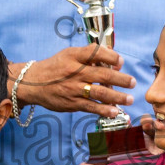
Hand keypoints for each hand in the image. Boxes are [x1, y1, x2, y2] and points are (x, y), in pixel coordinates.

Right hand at [13, 45, 135, 117]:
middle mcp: (74, 72)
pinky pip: (91, 107)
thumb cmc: (55, 67)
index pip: (96, 53)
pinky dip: (104, 110)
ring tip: (129, 99)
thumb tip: (113, 61)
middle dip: (121, 79)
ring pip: (99, 93)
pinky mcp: (71, 103)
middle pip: (102, 74)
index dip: (112, 57)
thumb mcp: (69, 54)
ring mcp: (73, 88)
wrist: (32, 83)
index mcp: (74, 56)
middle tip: (132, 82)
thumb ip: (89, 56)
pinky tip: (114, 111)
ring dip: (117, 97)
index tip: (121, 62)